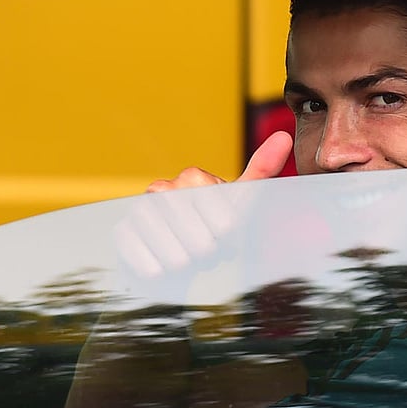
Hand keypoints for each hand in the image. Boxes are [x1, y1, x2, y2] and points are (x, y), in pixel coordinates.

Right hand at [113, 132, 293, 302]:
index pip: (221, 216)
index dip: (226, 235)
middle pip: (198, 235)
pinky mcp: (121, 234)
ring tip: (187, 258)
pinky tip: (164, 268)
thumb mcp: (242, 203)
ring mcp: (139, 211)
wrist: (181, 262)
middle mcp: (162, 188)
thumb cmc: (215, 231)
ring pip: (174, 252)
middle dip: (207, 251)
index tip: (224, 235)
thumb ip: (262, 171)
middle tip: (205, 250)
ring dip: (186, 263)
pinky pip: (147, 261)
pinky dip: (161, 271)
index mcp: (193, 178)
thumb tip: (284, 136)